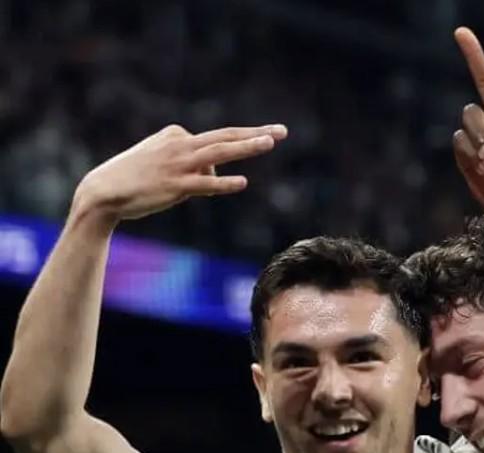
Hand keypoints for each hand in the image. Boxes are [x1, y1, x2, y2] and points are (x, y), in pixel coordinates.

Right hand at [73, 124, 285, 223]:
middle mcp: (179, 145)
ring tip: (271, 142)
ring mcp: (178, 165)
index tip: (197, 184)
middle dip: (256, 133)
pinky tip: (242, 182)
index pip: (213, 144)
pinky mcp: (176, 186)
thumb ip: (191, 163)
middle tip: (282, 131)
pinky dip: (224, 183)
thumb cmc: (134, 178)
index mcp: (175, 135)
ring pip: (219, 152)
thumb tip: (216, 172)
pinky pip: (206, 184)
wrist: (104, 192)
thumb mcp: (162, 161)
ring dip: (247, 146)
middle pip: (225, 137)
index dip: (219, 166)